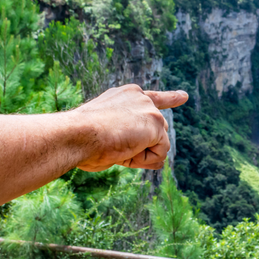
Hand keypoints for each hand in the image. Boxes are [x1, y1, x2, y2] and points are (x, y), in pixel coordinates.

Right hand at [73, 85, 187, 171]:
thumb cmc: (81, 139)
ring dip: (140, 153)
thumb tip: (161, 162)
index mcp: (126, 96)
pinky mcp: (156, 124)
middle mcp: (140, 98)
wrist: (74, 135)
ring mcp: (150, 110)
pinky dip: (143, 159)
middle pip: (156, 131)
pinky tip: (126, 149)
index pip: (153, 98)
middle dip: (143, 147)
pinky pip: (160, 153)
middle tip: (113, 146)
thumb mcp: (106, 135)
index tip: (184, 97)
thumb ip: (133, 142)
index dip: (171, 98)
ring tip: (115, 145)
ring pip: (157, 143)